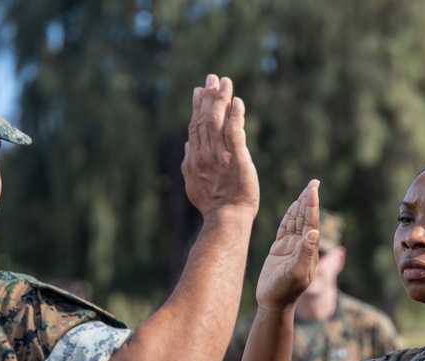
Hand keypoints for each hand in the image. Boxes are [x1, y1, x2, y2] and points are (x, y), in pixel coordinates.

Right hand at [181, 74, 258, 219]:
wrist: (226, 218)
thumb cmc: (213, 205)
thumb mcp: (194, 184)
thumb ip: (189, 162)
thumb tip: (187, 144)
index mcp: (193, 159)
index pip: (194, 127)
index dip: (196, 107)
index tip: (198, 90)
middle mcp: (204, 154)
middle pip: (205, 118)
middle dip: (208, 96)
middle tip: (212, 77)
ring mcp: (220, 155)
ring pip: (218, 120)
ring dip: (222, 99)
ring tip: (225, 82)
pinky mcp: (236, 158)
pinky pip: (235, 131)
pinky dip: (236, 115)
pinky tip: (237, 102)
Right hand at [255, 180, 320, 309]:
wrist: (273, 304)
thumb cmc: (284, 291)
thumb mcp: (295, 273)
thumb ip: (305, 253)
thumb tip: (315, 232)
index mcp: (308, 250)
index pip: (311, 222)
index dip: (312, 205)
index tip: (313, 188)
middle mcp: (301, 246)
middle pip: (305, 218)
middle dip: (309, 200)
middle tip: (314, 182)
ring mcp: (290, 247)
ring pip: (295, 222)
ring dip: (300, 206)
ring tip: (305, 190)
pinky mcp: (279, 250)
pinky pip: (284, 229)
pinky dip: (288, 217)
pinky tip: (292, 208)